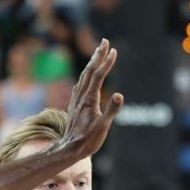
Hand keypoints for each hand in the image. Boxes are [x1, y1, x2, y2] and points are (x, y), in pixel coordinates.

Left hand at [62, 39, 123, 157]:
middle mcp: (81, 96)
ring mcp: (76, 100)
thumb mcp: (103, 127)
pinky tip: (87, 75)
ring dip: (92, 63)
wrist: (69, 148)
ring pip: (84, 76)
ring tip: (98, 53)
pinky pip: (81, 84)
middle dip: (98, 55)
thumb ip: (112, 111)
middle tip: (105, 41)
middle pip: (90, 71)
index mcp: (89, 99)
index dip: (106, 63)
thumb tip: (120, 95)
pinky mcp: (75, 104)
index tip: (114, 51)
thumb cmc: (88, 140)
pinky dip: (86, 74)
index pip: (98, 76)